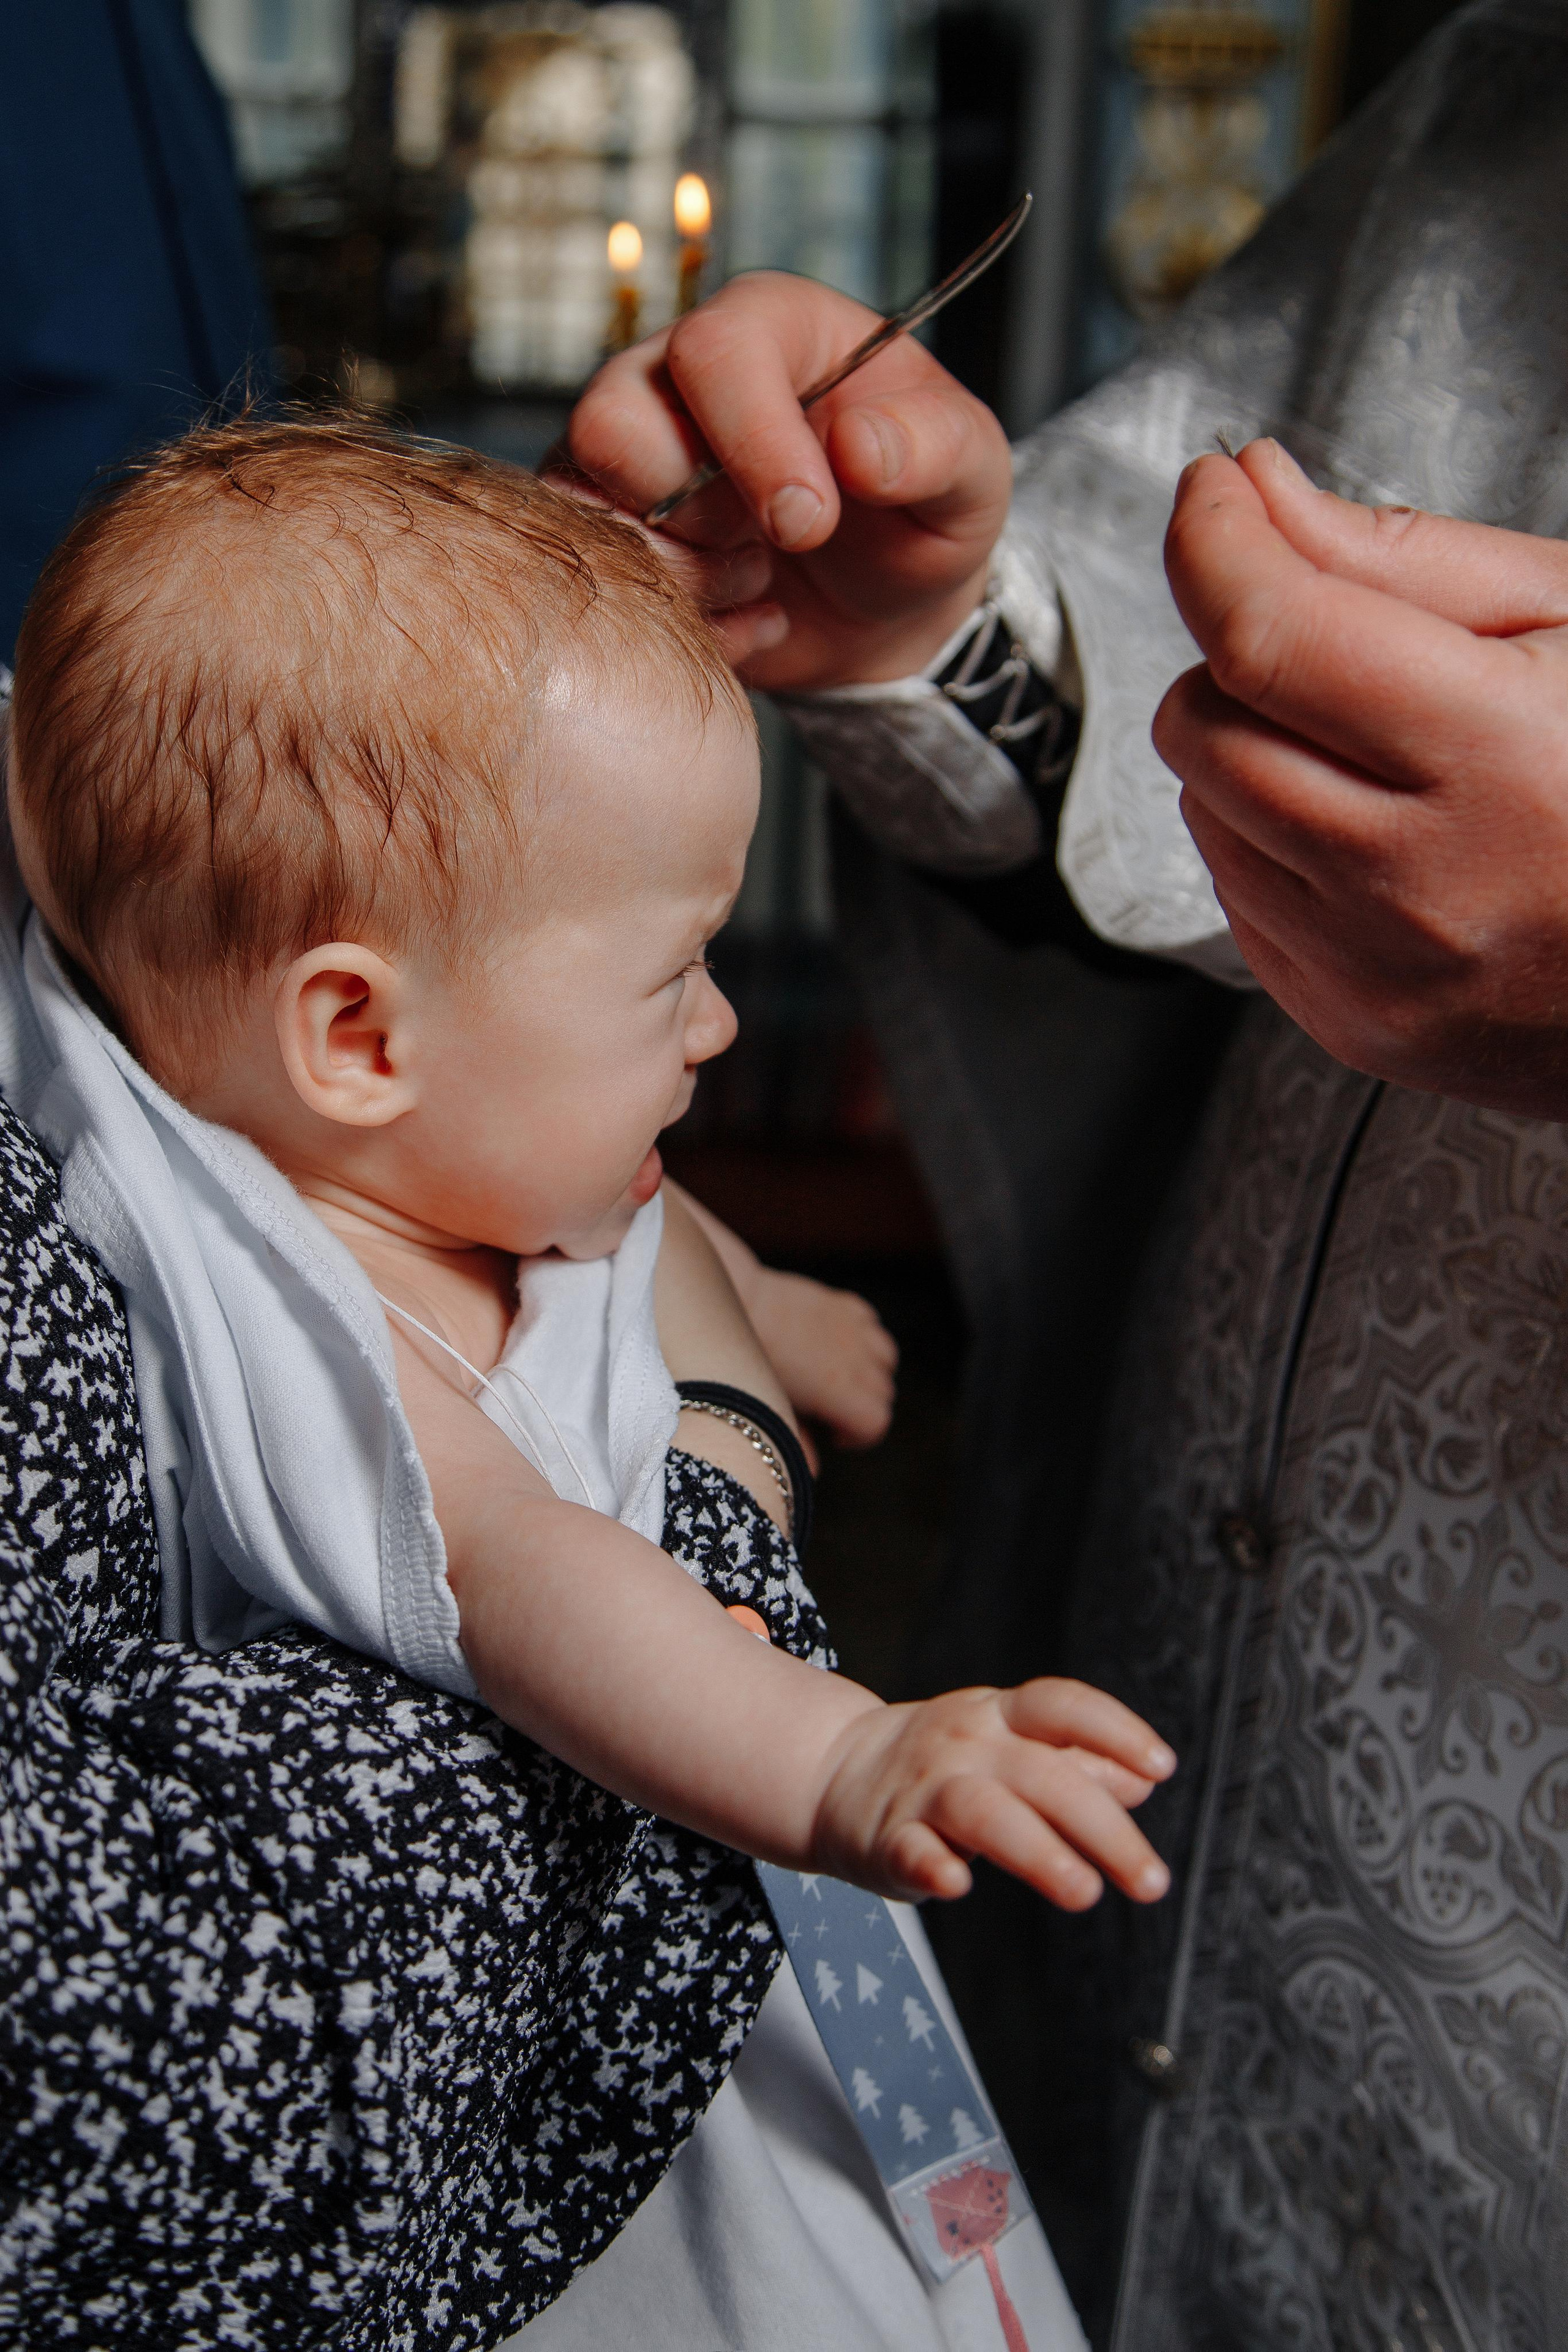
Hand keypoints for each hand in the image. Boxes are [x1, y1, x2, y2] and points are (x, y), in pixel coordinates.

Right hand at [562, 273, 1012, 689]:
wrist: (892, 609)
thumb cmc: (925, 514)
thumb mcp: (971, 475)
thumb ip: (935, 446)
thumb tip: (859, 445)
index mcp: (772, 327)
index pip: (713, 350)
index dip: (752, 440)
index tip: (810, 520)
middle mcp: (680, 379)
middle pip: (613, 424)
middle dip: (702, 515)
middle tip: (784, 543)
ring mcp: (636, 462)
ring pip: (591, 509)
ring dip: (690, 574)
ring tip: (765, 577)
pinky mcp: (618, 537)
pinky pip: (606, 584)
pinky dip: (690, 624)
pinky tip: (752, 617)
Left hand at [665, 1180, 895, 1448]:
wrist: (734, 1296)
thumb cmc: (746, 1357)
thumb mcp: (769, 1405)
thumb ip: (795, 1443)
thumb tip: (810, 1474)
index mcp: (838, 1389)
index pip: (876, 1423)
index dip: (857, 1436)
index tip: (829, 1434)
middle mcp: (855, 1357)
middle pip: (883, 1396)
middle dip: (860, 1409)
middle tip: (823, 1411)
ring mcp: (853, 1327)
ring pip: (885, 1361)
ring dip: (869, 1375)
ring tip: (833, 1379)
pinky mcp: (845, 1303)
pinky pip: (873, 1327)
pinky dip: (863, 1341)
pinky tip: (833, 1346)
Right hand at [812, 1677, 1175, 1910]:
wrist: (835, 1771)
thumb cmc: (943, 1763)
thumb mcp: (1009, 1747)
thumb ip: (1076, 1763)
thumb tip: (1143, 1780)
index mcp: (999, 1716)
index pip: (1061, 1706)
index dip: (1115, 1731)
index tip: (1161, 1766)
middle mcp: (965, 1743)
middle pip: (1043, 1775)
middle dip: (1105, 1830)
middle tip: (1151, 1882)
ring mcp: (924, 1790)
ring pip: (984, 1812)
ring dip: (1039, 1851)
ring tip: (1084, 1892)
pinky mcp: (887, 1838)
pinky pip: (910, 1849)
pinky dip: (933, 1867)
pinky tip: (957, 1885)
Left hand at [1156, 438, 1567, 1114]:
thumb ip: (1400, 555)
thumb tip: (1260, 494)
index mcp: (1495, 754)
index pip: (1266, 635)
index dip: (1212, 545)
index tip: (1213, 495)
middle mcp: (1421, 881)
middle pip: (1209, 727)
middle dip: (1238, 655)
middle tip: (1325, 636)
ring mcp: (1378, 970)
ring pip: (1205, 814)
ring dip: (1250, 753)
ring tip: (1373, 746)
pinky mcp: (1350, 1024)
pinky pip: (1236, 903)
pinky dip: (1270, 845)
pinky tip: (1371, 830)